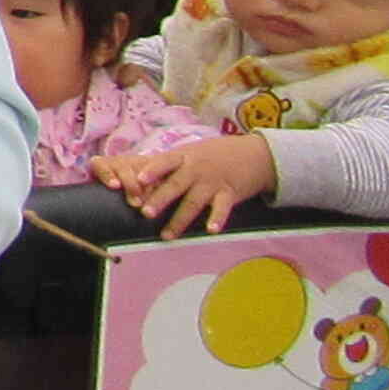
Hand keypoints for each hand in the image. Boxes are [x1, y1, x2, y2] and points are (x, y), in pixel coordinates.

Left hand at [91, 133, 276, 236]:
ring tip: (167, 235)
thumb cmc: (211, 155)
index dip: (151, 170)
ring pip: (194, 202)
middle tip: (145, 213)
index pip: (164, 162)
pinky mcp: (230, 193)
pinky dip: (217, 219)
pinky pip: (222, 208)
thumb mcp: (188, 153)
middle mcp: (197, 169)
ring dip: (180, 219)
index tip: (137, 180)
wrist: (252, 154)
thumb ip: (166, 165)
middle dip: (160, 199)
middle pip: (176, 185)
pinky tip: (211, 231)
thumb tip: (136, 176)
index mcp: (183, 157)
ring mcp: (213, 181)